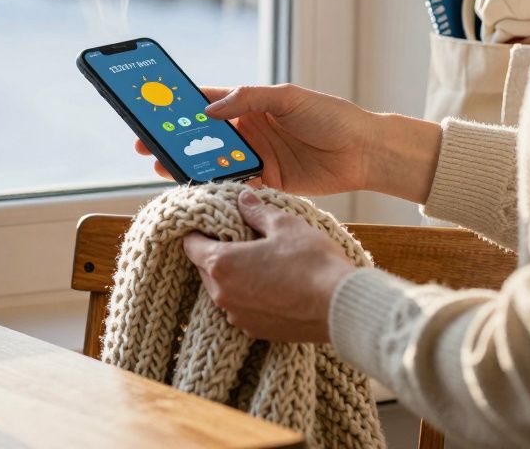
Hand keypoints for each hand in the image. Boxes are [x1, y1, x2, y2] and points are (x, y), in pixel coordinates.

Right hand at [134, 84, 441, 201]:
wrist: (365, 152)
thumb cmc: (331, 116)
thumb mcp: (288, 97)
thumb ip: (249, 99)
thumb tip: (210, 109)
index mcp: (251, 105)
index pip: (206, 104)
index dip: (179, 108)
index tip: (152, 112)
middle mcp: (249, 131)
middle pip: (203, 136)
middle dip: (175, 141)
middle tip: (147, 146)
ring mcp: (256, 157)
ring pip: (214, 162)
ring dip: (189, 166)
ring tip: (163, 168)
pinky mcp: (267, 182)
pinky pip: (234, 185)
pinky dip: (216, 187)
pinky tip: (197, 189)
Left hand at [182, 190, 356, 342]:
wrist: (339, 307)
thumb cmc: (311, 262)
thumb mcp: (284, 225)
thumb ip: (256, 211)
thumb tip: (243, 197)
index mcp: (222, 264)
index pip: (191, 245)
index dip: (199, 232)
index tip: (211, 225)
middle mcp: (222, 294)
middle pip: (206, 268)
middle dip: (218, 253)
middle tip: (241, 240)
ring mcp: (238, 316)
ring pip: (224, 290)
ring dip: (234, 277)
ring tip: (260, 263)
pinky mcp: (256, 331)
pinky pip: (241, 308)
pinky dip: (249, 297)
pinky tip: (273, 286)